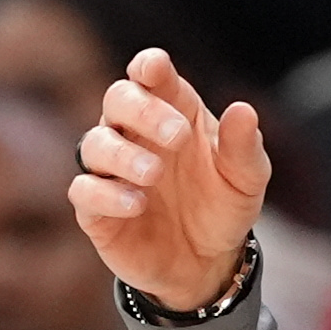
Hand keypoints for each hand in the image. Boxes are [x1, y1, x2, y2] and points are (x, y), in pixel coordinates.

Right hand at [71, 48, 273, 309]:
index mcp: (173, 111)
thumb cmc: (223, 204)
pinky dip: (105, 194)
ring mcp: (112, 170)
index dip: (148, 66)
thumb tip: (243, 110)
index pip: (150, 76)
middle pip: (117, 99)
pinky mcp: (97, 209)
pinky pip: (84, 191)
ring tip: (154, 174)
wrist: (208, 262)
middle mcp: (136, 133)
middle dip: (142, 110)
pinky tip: (136, 204)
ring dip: (122, 154)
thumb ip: (243, 146)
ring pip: (94, 144)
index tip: (154, 68)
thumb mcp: (246, 179)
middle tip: (177, 136)